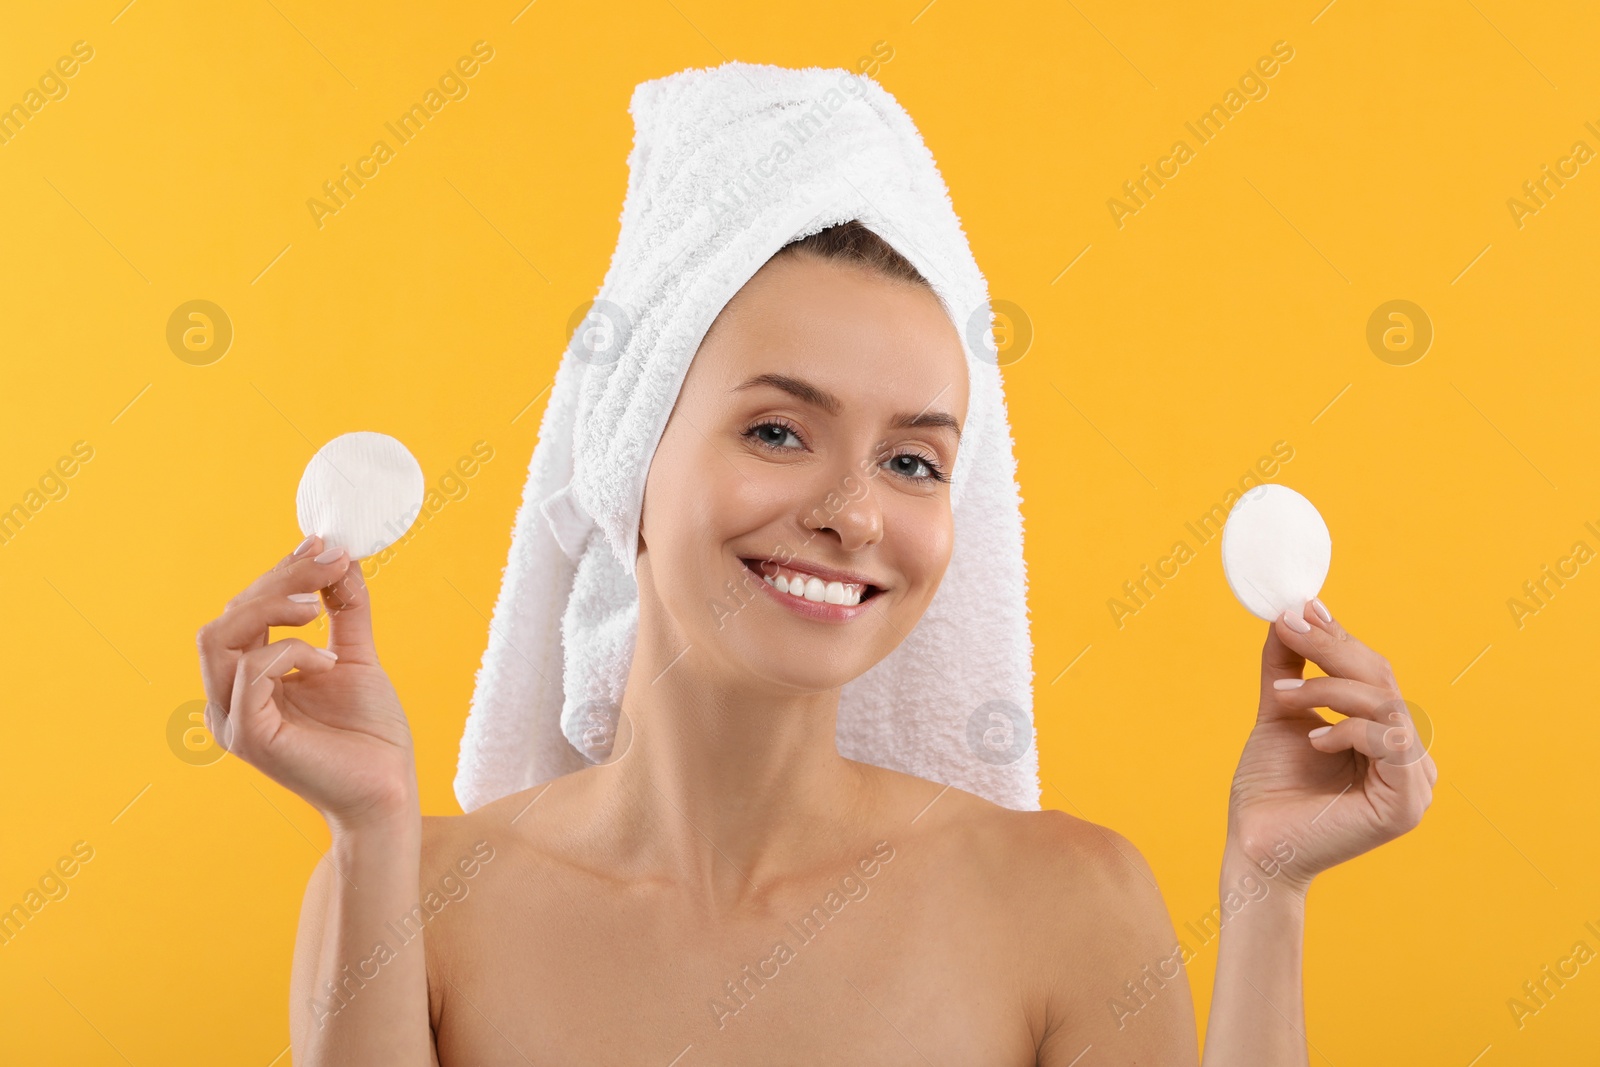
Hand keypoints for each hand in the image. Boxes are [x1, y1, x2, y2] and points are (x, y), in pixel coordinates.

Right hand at [195, 534, 417, 831]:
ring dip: (272, 606)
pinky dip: (290, 652)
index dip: (280, 572)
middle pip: (227, 616)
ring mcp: (232, 719)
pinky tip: (329, 661)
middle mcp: (228, 698)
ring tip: (318, 605)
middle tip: (330, 562)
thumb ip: (343, 609)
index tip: (323, 545)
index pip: (243, 611)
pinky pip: (250, 672)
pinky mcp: (249, 737)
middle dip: (280, 579)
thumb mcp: (356, 656)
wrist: (388, 791)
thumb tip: (339, 556)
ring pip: (220, 637)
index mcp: (246, 679)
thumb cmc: (370, 734)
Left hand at [1223, 598, 1435, 893]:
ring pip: (1387, 705)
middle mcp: (1409, 756)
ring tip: (1282, 698)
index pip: (1373, 673)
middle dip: (1333, 649)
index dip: (1338, 638)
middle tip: (1290, 627)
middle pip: (1383, 681)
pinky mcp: (1406, 805)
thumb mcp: (1280, 715)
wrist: (1255, 846)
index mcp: (1387, 735)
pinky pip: (1391, 743)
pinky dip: (1349, 730)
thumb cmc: (1269, 788)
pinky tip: (1313, 739)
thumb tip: (1292, 613)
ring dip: (1330, 689)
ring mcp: (1414, 782)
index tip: (1299, 608)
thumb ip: (1289, 667)